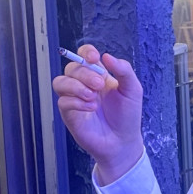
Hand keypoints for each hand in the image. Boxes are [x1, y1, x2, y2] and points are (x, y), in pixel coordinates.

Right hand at [52, 44, 143, 183]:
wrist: (123, 141)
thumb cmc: (127, 115)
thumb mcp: (132, 89)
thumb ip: (124, 70)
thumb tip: (107, 56)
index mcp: (98, 74)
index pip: (84, 55)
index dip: (85, 52)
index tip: (93, 58)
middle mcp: (83, 84)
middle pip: (72, 68)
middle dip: (84, 74)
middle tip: (99, 85)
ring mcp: (74, 98)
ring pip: (60, 82)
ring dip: (75, 86)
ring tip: (92, 97)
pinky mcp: (69, 113)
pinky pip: (62, 101)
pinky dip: (76, 102)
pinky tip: (91, 109)